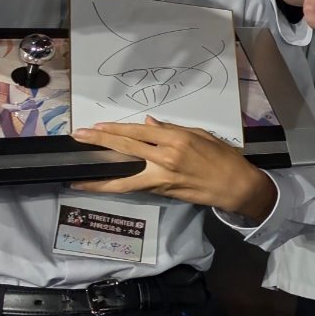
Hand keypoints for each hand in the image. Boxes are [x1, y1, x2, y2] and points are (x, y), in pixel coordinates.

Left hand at [70, 118, 276, 219]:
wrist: (236, 186)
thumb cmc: (223, 158)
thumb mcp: (201, 135)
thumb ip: (172, 130)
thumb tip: (149, 125)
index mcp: (176, 139)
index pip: (138, 132)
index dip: (115, 128)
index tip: (96, 126)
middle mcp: (165, 157)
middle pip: (126, 147)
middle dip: (100, 140)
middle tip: (79, 136)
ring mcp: (162, 176)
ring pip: (124, 175)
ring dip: (100, 174)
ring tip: (79, 173)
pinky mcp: (162, 191)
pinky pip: (133, 187)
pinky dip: (114, 187)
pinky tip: (100, 186)